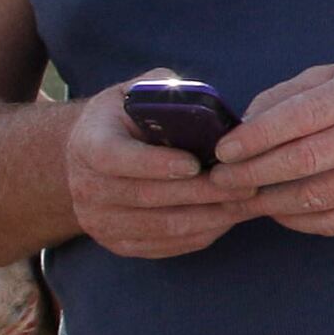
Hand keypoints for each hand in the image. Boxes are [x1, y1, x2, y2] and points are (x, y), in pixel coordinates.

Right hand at [67, 80, 257, 258]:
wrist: (98, 159)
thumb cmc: (130, 121)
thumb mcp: (136, 94)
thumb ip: (161, 89)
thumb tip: (197, 97)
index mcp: (87, 143)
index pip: (114, 158)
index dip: (155, 164)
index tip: (196, 164)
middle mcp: (86, 186)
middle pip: (148, 196)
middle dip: (203, 192)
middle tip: (247, 184)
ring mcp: (100, 221)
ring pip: (164, 226)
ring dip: (212, 217)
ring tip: (247, 202)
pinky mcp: (120, 244)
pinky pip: (169, 245)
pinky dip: (204, 233)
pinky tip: (230, 217)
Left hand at [219, 59, 333, 235]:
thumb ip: (291, 94)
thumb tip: (244, 124)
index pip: (296, 118)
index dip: (254, 138)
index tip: (223, 151)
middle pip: (304, 162)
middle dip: (253, 174)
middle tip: (221, 181)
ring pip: (320, 197)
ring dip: (273, 203)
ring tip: (247, 200)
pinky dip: (305, 222)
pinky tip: (284, 213)